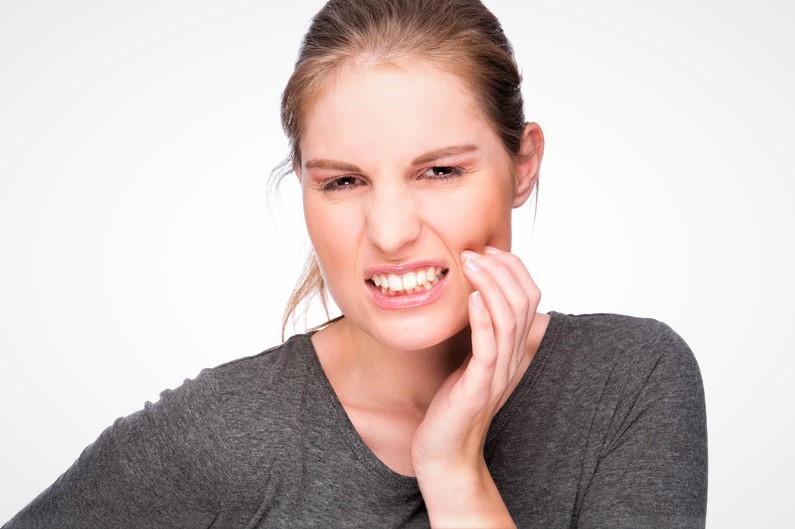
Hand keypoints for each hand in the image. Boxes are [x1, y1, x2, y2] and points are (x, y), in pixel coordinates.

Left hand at [410, 246, 540, 526]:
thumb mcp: (472, 362)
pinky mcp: (480, 386)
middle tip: (475, 250)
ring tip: (471, 262)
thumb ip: (482, 334)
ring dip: (491, 284)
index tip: (488, 249)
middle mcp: (513, 357)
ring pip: (509, 318)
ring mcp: (498, 372)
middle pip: (524, 301)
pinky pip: (489, 347)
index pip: (529, 297)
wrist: (445, 450)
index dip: (514, 269)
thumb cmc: (453, 404)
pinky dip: (482, 317)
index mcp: (513, 348)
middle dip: (501, 269)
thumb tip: (481, 301)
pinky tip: (472, 297)